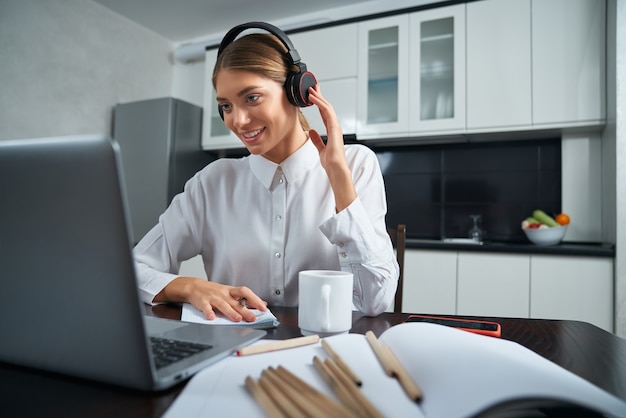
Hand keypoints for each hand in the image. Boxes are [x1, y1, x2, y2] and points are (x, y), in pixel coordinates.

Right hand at [153, 277, 266, 321]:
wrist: (194, 286)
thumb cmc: (214, 292)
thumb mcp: (230, 293)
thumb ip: (245, 300)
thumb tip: (262, 304)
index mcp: (231, 291)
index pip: (245, 292)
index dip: (254, 299)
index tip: (263, 307)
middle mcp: (223, 294)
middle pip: (235, 302)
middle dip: (244, 310)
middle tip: (252, 318)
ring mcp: (213, 297)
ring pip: (223, 305)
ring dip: (230, 312)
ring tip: (237, 319)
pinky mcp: (202, 302)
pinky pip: (206, 307)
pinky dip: (208, 312)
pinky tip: (211, 318)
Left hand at [307, 85, 356, 211]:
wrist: (336, 169)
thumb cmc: (331, 162)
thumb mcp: (320, 149)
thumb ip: (317, 140)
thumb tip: (311, 132)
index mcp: (331, 130)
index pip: (324, 112)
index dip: (319, 102)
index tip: (313, 94)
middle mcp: (334, 126)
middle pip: (326, 107)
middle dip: (319, 95)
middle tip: (312, 85)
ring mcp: (335, 127)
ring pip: (327, 107)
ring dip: (319, 97)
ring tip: (311, 89)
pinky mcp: (335, 129)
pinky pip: (328, 113)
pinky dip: (321, 104)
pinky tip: (314, 99)